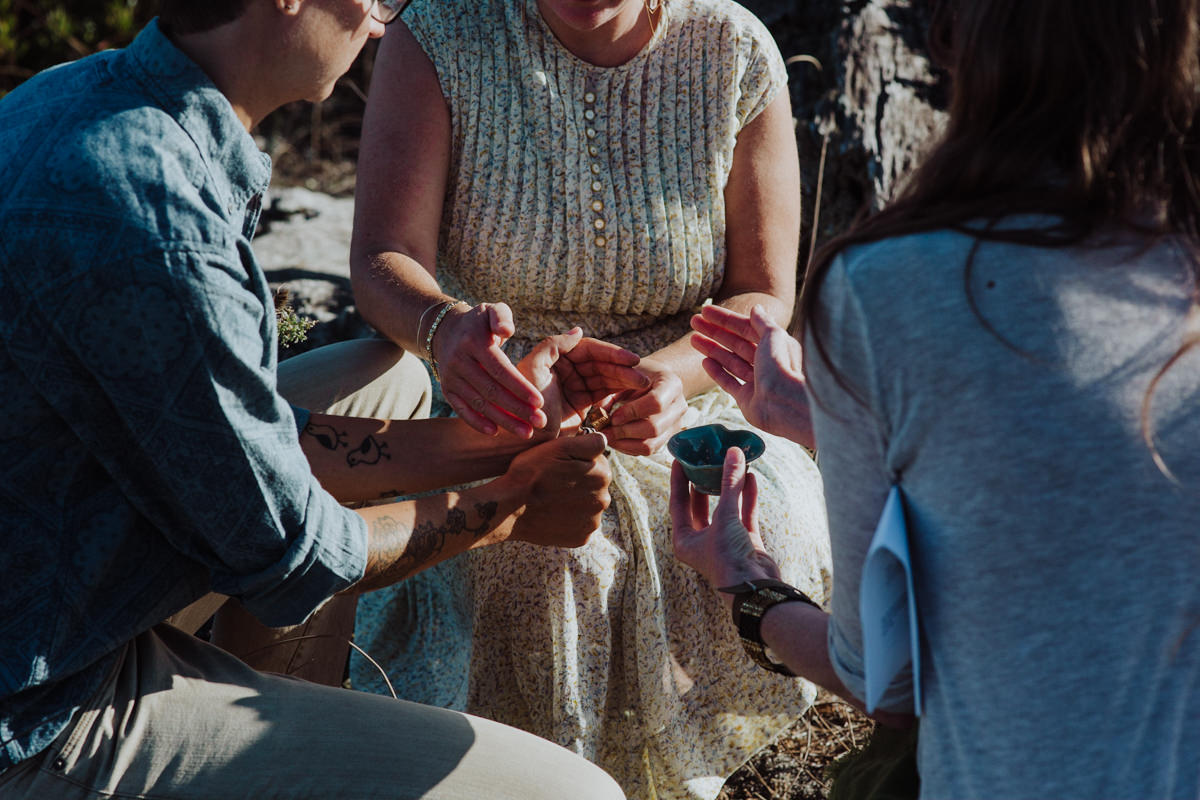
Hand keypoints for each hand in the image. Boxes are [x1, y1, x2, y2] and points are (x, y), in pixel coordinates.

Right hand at [431, 301, 545, 437]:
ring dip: (504, 421)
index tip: (540, 402)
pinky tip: (496, 432)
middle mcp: (459, 361)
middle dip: (518, 409)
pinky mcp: (447, 389)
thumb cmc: (480, 322)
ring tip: (527, 433)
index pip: (500, 369)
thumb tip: (507, 331)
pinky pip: (462, 410)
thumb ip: (502, 317)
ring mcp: (451, 377)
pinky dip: (477, 423)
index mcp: (474, 342)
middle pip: (491, 391)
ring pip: (479, 404)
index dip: (520, 387)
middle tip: (541, 422)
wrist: (445, 330)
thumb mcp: (492, 310)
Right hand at [500, 433, 611, 546]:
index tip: (561, 464)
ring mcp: (592, 522)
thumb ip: (591, 441)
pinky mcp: (581, 538)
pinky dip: (570, 519)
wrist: (509, 507)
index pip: (599, 461)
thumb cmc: (531, 472)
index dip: (579, 459)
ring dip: (575, 500)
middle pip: (595, 484)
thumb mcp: (560, 446)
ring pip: (588, 504)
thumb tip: (603, 441)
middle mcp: (603, 501)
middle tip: (554, 481)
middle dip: (580, 480)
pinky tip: (553, 513)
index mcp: (602, 475)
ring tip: (552, 497)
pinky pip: (580, 524)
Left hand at [515, 329, 647, 436]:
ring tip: (642, 386)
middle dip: (622, 370)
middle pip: (600, 364)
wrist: (519, 441)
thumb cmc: (522, 406)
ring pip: (604, 378)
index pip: (589, 349)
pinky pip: (603, 394)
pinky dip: (618, 394)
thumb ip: (552, 346)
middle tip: (642, 378)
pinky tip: (632, 395)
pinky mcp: (580, 404)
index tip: (633, 360)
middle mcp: (566, 368)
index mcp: (555, 356)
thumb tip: (579, 331)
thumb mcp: (533, 370)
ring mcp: (574, 386)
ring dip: (624, 381)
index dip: (612, 353)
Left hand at [605, 357, 687, 455]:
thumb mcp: (626, 373)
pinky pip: (648, 451)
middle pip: (654, 428)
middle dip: (625, 431)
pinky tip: (616, 439)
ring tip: (608, 436)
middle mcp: (678, 406)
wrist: (655, 380)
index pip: (656, 402)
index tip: (614, 416)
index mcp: (672, 384)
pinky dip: (628, 448)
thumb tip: (599, 414)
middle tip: (605, 430)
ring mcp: (674, 425)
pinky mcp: (666, 438)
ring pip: (651, 445)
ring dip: (625, 443)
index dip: (632, 412)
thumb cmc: (639, 375)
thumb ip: (613, 390)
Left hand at [669, 445, 780, 589]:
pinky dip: (747, 497)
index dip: (678, 481)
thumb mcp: (725, 517)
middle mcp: (702, 541)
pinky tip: (751, 478)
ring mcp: (725, 541)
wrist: (755, 588)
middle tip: (705, 459)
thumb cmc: (728, 557)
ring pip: (725, 508)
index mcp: (684, 540)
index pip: (678, 503)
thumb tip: (734, 453)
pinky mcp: (745, 542)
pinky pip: (744, 514)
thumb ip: (730, 483)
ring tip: (730, 464)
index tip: (679, 459)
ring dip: (729, 487)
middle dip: (703, 481)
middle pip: (700, 505)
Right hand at [690, 304, 814, 447]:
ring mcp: (756, 381)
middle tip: (694, 321)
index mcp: (775, 345)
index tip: (706, 310)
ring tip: (693, 339)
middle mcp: (766, 363)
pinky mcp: (747, 399)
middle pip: (736, 343)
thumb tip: (756, 308)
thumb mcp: (773, 336)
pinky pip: (729, 382)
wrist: (784, 404)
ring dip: (712, 349)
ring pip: (730, 361)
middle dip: (714, 332)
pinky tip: (704, 361)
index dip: (725, 319)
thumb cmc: (781, 367)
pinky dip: (717, 372)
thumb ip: (763, 322)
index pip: (746, 328)